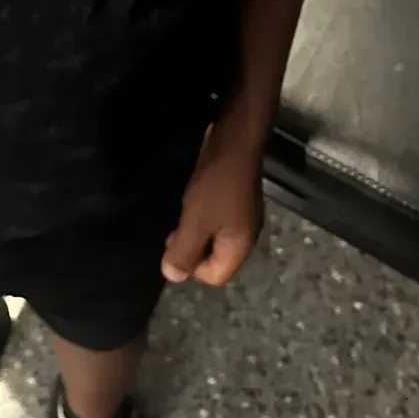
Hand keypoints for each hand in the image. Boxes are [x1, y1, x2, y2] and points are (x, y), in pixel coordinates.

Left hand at [161, 126, 263, 287]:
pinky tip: (192, 202)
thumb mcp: (196, 221)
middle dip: (191, 249)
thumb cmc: (216, 184)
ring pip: (214, 238)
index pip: (214, 276)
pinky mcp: (237, 200)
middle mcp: (246, 237)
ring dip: (195, 232)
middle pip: (215, 259)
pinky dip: (202, 217)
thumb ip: (184, 251)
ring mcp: (243, 218)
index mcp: (240, 247)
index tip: (176, 243)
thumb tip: (172, 277)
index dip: (191, 267)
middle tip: (173, 230)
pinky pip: (217, 221)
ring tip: (180, 215)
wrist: (236, 141)